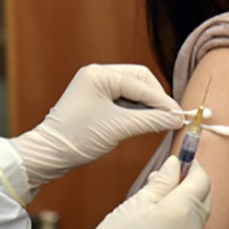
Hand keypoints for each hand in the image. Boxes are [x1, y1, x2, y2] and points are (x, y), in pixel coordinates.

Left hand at [10, 64, 182, 191]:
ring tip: (161, 122)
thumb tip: (176, 119)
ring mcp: (95, 86)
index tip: (179, 116)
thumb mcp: (119, 128)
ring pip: (132, 91)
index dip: (162, 101)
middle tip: (171, 118)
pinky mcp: (95, 100)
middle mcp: (97, 74)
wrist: (49, 154)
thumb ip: (150, 121)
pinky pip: (123, 100)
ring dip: (147, 106)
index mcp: (99, 74)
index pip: (141, 83)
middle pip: (139, 81)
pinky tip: (146, 123)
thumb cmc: (78, 138)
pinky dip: (136, 111)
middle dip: (156, 100)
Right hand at [65, 156, 211, 228]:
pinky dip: (180, 225)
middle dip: (189, 185)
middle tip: (163, 179)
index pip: (201, 180)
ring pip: (196, 218)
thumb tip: (176, 164)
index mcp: (184, 210)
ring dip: (184, 205)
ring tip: (154, 204)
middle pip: (203, 198)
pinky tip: (156, 227)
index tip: (180, 159)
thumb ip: (162, 182)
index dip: (192, 166)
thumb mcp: (137, 203)